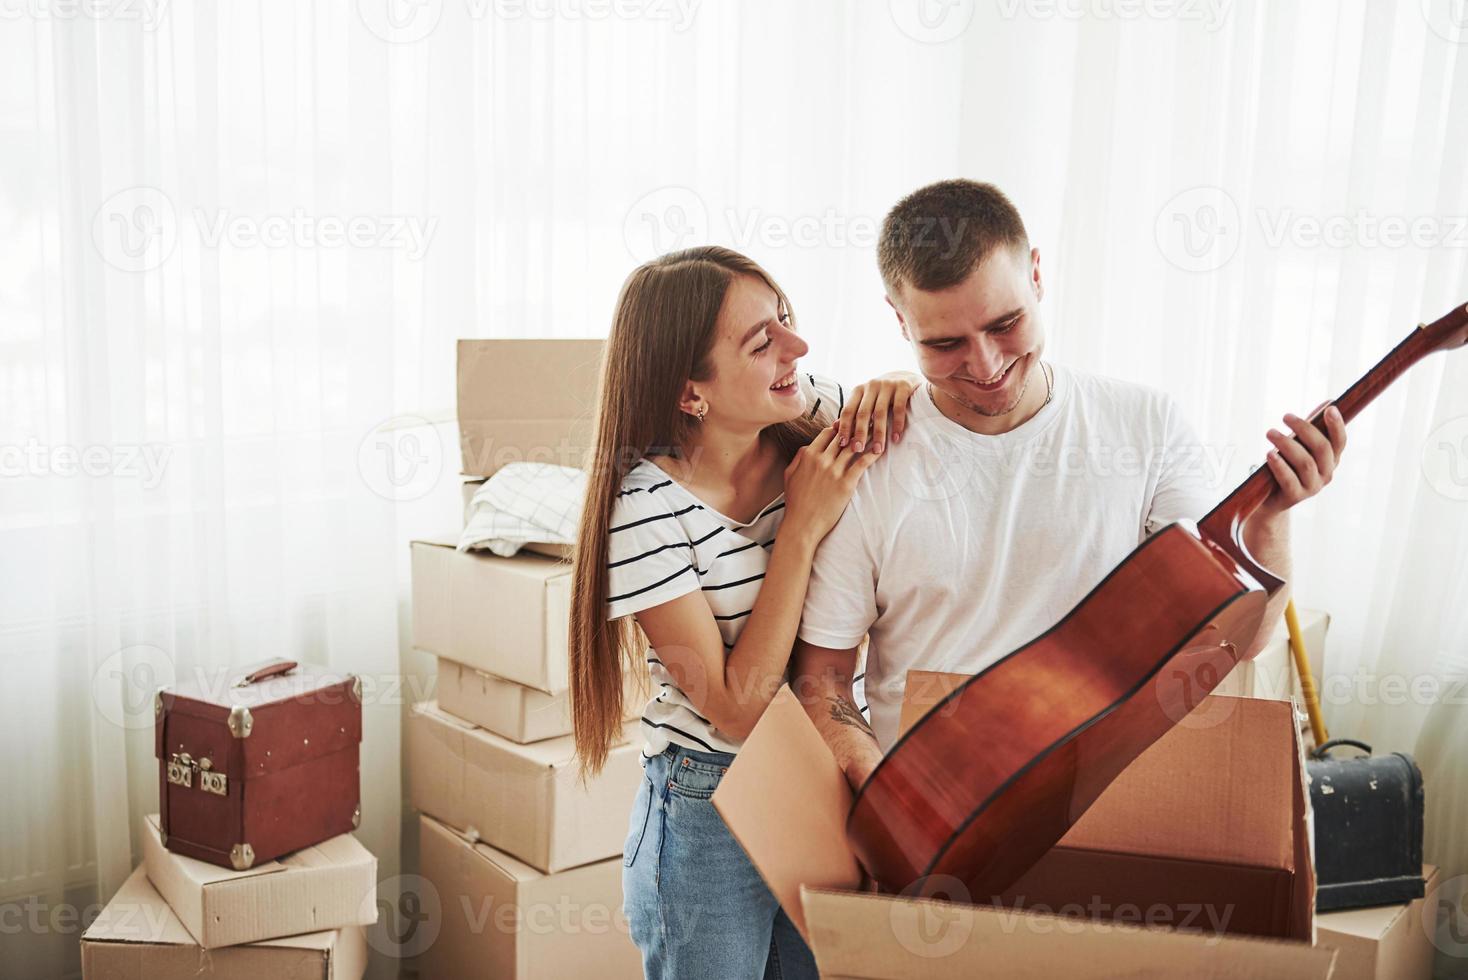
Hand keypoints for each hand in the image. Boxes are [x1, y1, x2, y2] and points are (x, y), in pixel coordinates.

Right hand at [782, 424, 880, 542]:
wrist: (802, 524)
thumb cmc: (796, 502)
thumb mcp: (789, 475)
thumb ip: (798, 457)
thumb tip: (808, 447)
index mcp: (808, 455)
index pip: (827, 433)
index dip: (839, 428)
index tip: (849, 426)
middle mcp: (821, 459)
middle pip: (843, 436)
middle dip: (856, 427)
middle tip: (869, 420)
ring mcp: (834, 471)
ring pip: (854, 446)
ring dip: (867, 436)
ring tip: (878, 430)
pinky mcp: (846, 483)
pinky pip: (862, 463)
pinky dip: (872, 453)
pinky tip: (880, 449)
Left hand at [836, 373, 921, 454]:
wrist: (906, 376)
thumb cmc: (881, 394)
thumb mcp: (865, 399)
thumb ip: (852, 412)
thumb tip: (834, 427)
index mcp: (858, 390)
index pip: (848, 410)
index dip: (844, 427)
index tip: (842, 444)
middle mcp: (871, 386)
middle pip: (863, 413)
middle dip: (859, 433)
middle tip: (858, 449)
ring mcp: (887, 385)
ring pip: (880, 413)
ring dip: (879, 433)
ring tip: (878, 449)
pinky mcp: (903, 387)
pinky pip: (899, 408)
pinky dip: (897, 424)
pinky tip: (895, 438)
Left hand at [1259, 403, 1347, 518]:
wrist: (1270, 498)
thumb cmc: (1287, 464)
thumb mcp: (1299, 445)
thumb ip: (1312, 427)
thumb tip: (1329, 402)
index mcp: (1331, 459)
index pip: (1340, 441)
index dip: (1337, 425)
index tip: (1330, 408)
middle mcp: (1326, 473)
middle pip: (1322, 448)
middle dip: (1304, 429)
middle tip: (1285, 416)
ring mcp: (1312, 487)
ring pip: (1305, 462)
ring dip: (1287, 444)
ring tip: (1270, 432)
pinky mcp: (1295, 496)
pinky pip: (1289, 479)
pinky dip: (1279, 465)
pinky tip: (1269, 454)